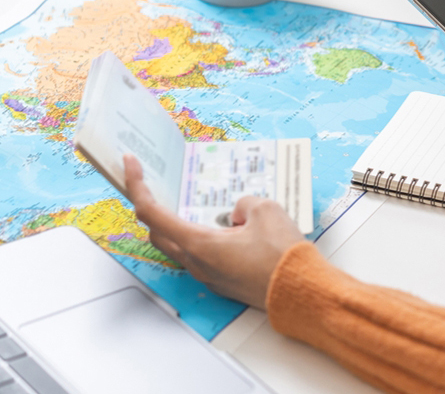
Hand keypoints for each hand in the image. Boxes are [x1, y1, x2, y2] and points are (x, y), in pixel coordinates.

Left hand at [123, 154, 304, 308]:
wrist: (300, 291)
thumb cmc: (282, 256)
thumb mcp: (265, 210)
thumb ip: (243, 203)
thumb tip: (237, 214)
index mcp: (198, 244)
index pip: (152, 213)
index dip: (137, 185)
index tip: (131, 165)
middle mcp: (197, 263)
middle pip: (158, 233)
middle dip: (153, 207)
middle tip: (156, 186)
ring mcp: (209, 276)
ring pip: (181, 246)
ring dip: (182, 224)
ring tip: (201, 206)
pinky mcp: (223, 282)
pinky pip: (203, 256)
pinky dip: (204, 239)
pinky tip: (228, 228)